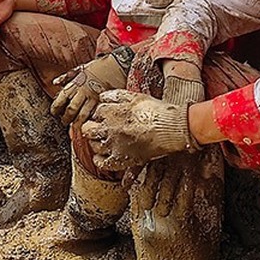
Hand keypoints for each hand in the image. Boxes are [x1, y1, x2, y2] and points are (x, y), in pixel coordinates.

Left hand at [50, 46, 133, 127]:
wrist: (118, 65)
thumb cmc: (99, 67)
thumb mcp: (81, 68)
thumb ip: (67, 76)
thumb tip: (55, 83)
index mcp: (76, 83)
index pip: (62, 98)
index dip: (56, 107)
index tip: (54, 112)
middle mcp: (84, 91)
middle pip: (71, 109)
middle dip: (65, 118)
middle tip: (63, 122)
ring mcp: (94, 98)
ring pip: (82, 115)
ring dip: (77, 123)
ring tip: (74, 127)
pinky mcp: (104, 103)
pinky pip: (95, 115)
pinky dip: (90, 121)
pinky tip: (88, 124)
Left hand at [80, 88, 199, 177]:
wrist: (171, 127)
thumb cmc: (157, 111)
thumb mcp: (135, 96)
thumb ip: (116, 96)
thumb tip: (102, 98)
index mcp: (111, 111)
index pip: (96, 112)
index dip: (101, 115)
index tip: (107, 117)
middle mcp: (109, 128)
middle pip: (88, 129)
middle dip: (92, 128)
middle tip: (99, 130)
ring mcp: (114, 144)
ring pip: (93, 146)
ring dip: (96, 143)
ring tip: (103, 142)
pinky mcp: (122, 159)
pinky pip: (102, 163)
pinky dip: (99, 160)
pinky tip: (102, 157)